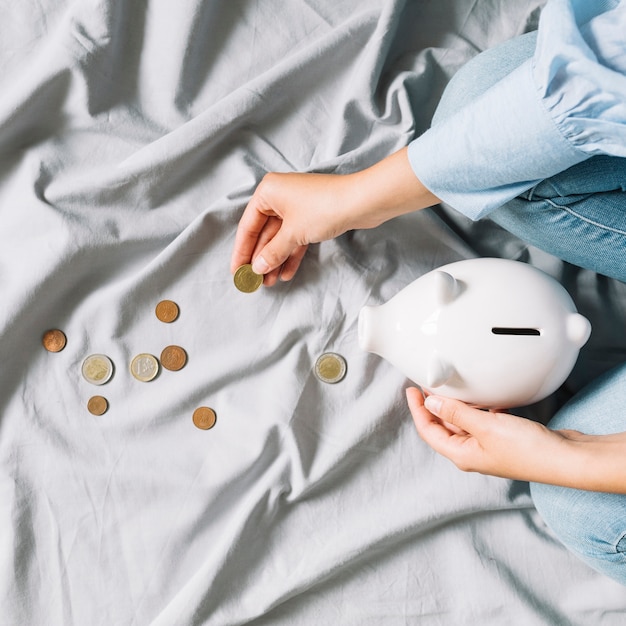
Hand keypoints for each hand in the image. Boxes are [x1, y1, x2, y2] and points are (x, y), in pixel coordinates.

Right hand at [230, 148, 438, 285]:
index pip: (248, 226)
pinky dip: (291, 254)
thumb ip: (272, 252)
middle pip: (263, 233)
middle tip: (254, 281)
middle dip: (260, 258)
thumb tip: (257, 268)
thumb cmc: (323, 209)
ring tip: (270, 282)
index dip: (241, 251)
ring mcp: (297, 206)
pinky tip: (286, 273)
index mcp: (267, 192)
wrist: (362, 201)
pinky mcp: (312, 217)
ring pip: (280, 238)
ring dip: (275, 260)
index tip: (236, 272)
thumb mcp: (292, 233)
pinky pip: (295, 238)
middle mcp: (279, 196)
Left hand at [405, 387, 586, 484]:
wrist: (566, 459)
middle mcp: (472, 453)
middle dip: (434, 406)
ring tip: (451, 388)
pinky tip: (483, 399)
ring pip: (462, 424)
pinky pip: (481, 422)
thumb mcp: (486, 427)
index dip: (418, 410)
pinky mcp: (504, 440)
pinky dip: (477, 409)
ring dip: (455, 407)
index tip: (412, 390)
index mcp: (462, 455)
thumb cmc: (529, 450)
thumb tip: (433, 403)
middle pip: (443, 427)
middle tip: (428, 385)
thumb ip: (457, 414)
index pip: (429, 431)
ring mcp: (488, 447)